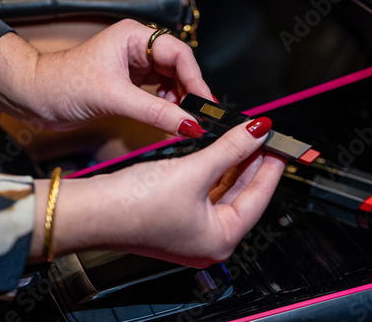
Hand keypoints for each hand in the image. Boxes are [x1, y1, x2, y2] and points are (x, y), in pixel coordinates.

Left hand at [0, 19, 211, 135]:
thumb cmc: (63, 83)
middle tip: (197, 115)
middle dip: (188, 91)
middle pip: (177, 67)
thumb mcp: (114, 97)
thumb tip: (189, 124)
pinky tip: (165, 114)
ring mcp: (133, 65)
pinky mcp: (128, 84)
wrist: (34, 97)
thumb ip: (155, 112)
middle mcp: (136, 48)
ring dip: (177, 99)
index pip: (178, 54)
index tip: (203, 103)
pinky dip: (165, 105)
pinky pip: (157, 92)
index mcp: (134, 37)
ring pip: (169, 80)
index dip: (194, 78)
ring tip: (178, 116)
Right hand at [30, 118, 284, 267]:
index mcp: (220, 239)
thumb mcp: (194, 171)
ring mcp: (191, 230)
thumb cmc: (134, 206)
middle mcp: (208, 240)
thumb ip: (229, 149)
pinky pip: (205, 193)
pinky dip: (213, 172)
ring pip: (222, 192)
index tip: (279, 148)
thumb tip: (256, 133)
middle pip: (241, 195)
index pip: (258, 199)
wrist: (92, 211)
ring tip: (243, 140)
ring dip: (232, 165)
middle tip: (261, 138)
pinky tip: (218, 153)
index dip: (270, 169)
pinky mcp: (176, 218)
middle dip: (251, 164)